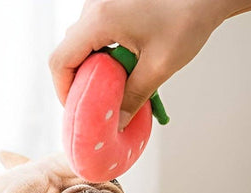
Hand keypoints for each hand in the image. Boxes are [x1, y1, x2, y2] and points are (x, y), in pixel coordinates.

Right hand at [49, 0, 226, 128]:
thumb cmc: (189, 18)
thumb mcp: (159, 66)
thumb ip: (132, 97)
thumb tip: (116, 123)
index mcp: (100, 19)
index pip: (60, 61)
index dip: (63, 91)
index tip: (77, 110)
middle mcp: (95, 5)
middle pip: (69, 51)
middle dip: (80, 81)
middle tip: (97, 103)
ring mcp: (102, 0)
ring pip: (81, 41)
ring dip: (93, 67)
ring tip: (116, 85)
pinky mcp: (112, 1)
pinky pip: (95, 31)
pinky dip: (103, 51)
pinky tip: (124, 64)